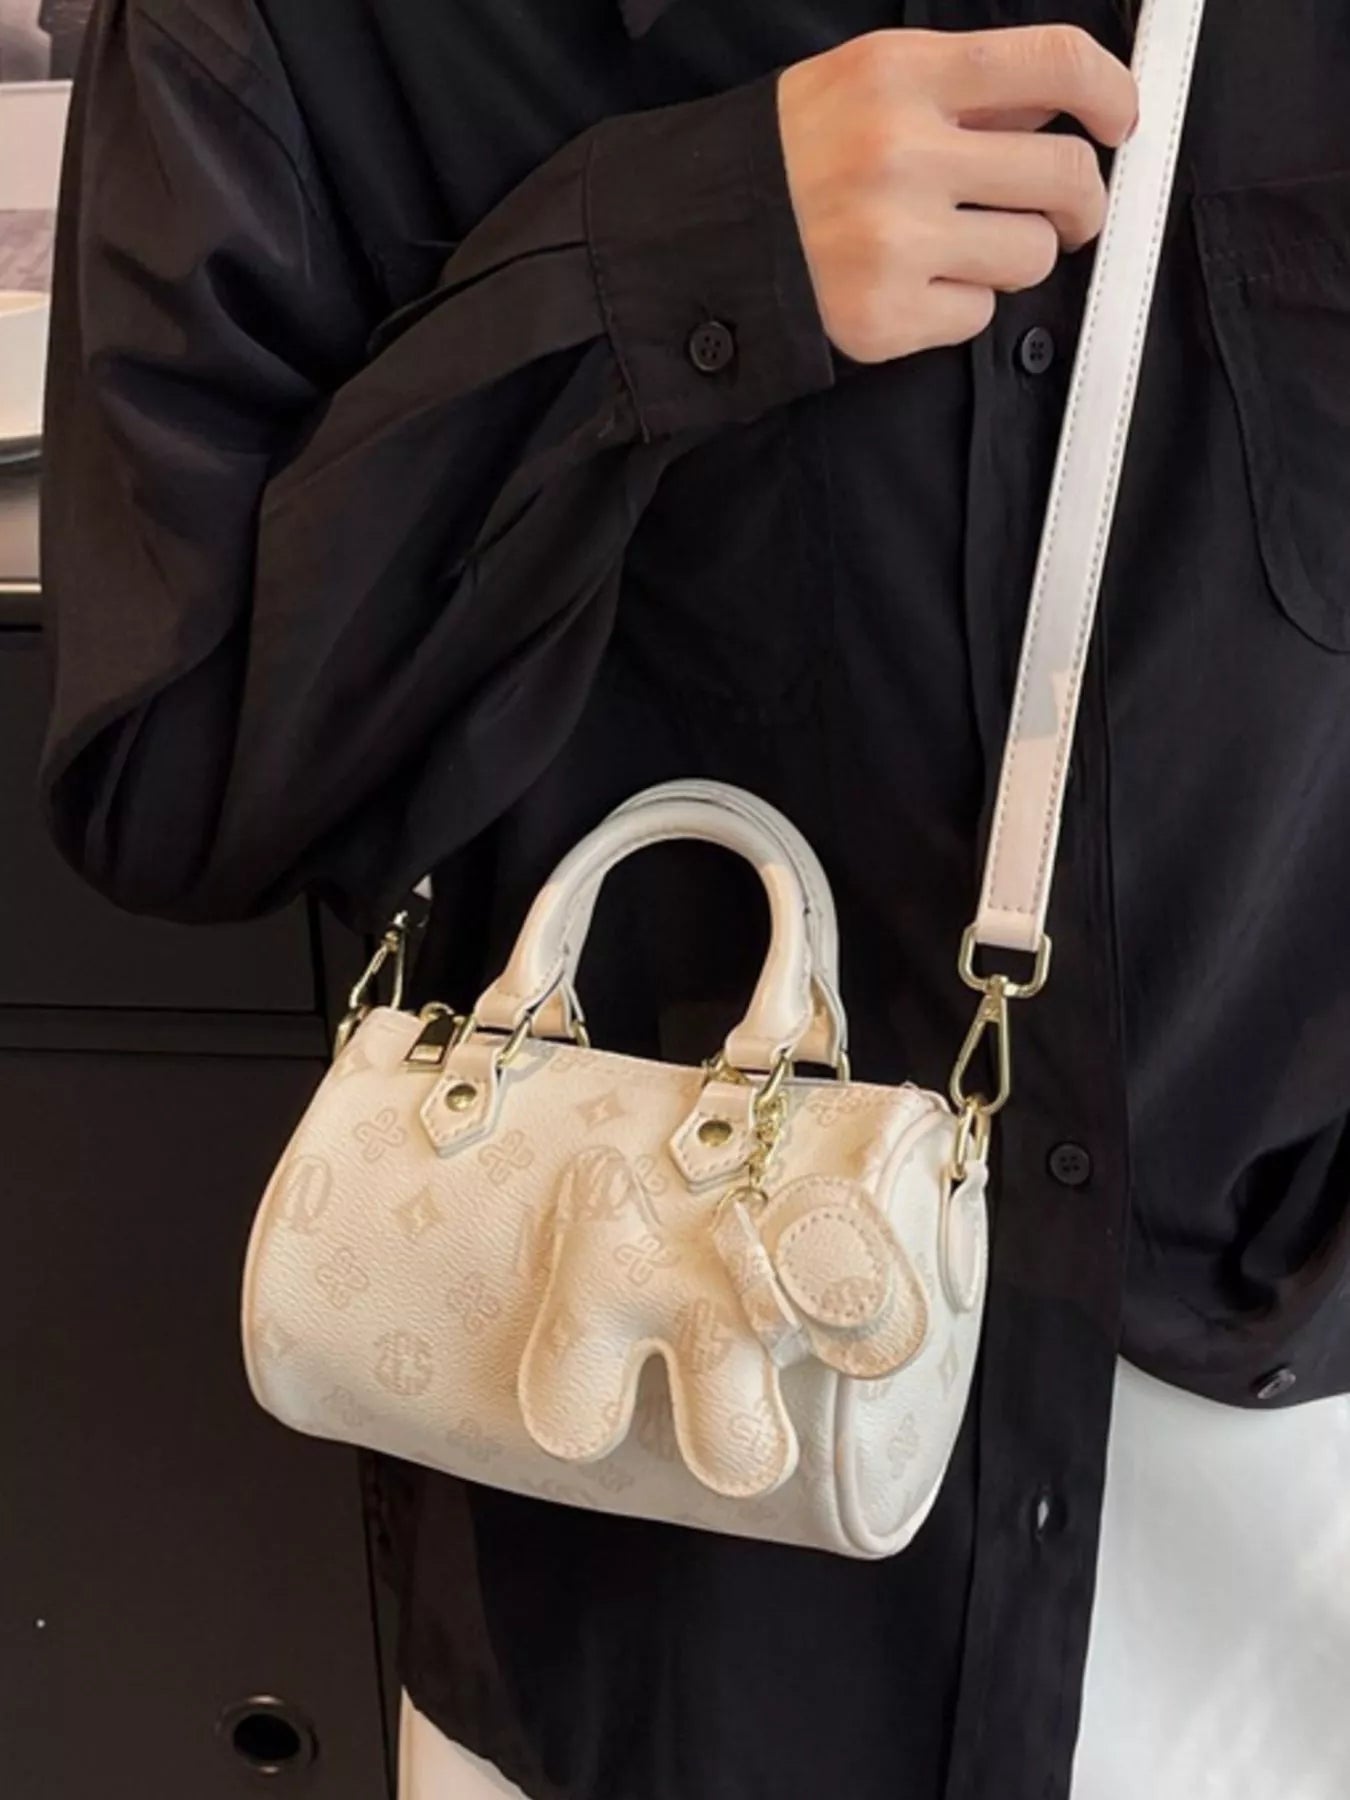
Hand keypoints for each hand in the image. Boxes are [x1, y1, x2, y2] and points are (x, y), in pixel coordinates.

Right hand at [777, 26, 1137, 361]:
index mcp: (903, 76)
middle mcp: (902, 154)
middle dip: (1082, 202)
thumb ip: (966, 91)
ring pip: (1033, 255)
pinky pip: (977, 314)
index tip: (1120, 120)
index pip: (1053, 63)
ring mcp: (894, 242)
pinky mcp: (884, 317)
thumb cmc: (796, 156)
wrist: (706, 236)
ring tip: (973, 249)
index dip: (1110, 92)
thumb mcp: (868, 82)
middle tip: (1069, 213)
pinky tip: (918, 284)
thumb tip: (1066, 110)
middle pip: (1064, 177)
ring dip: (1019, 257)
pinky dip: (962, 304)